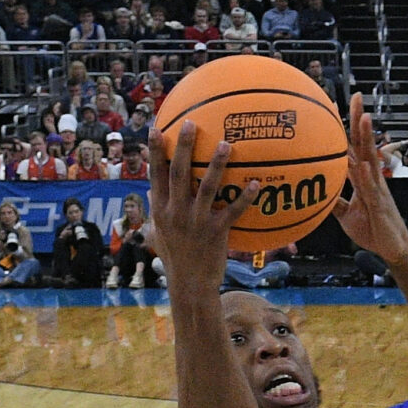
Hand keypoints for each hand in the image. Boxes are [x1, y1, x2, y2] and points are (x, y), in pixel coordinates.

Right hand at [147, 119, 252, 294]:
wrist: (190, 284)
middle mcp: (176, 212)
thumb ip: (157, 209)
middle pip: (178, 173)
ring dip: (216, 165)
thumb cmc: (176, 256)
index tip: (155, 128)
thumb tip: (151, 190)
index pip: (155, 175)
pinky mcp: (217, 232)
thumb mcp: (159, 232)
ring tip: (226, 144)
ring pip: (207, 187)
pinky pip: (233, 210)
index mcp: (160, 209)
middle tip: (190, 124)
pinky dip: (245, 197)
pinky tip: (256, 183)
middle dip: (183, 147)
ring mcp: (196, 221)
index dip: (155, 151)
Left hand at [332, 97, 407, 263]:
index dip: (345, 128)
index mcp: (362, 178)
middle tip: (356, 96)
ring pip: (371, 159)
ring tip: (364, 118)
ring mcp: (377, 190)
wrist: (393, 249)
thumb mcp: (346, 215)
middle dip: (360, 120)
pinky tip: (362, 163)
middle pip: (364, 144)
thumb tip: (316, 193)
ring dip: (367, 139)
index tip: (336, 106)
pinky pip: (371, 189)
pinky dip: (366, 176)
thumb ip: (333, 201)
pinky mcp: (380, 206)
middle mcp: (371, 178)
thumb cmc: (374, 230)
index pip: (351, 147)